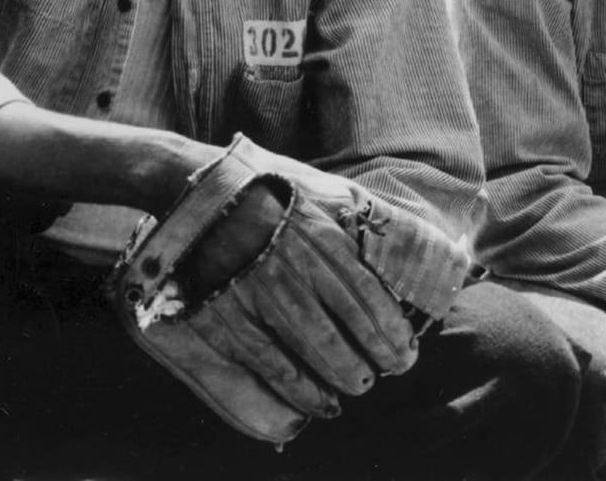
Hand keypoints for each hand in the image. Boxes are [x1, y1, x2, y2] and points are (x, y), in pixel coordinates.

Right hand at [183, 182, 417, 401]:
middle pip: (347, 326)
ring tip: (358, 386)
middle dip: (374, 357)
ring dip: (343, 375)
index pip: (368, 293)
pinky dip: (301, 389)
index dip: (392, 329)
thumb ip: (354, 231)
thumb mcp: (316, 203)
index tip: (406, 349)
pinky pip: (273, 365)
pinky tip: (319, 401)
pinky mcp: (228, 319)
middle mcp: (293, 268)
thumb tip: (402, 260)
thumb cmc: (267, 206)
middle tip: (387, 372)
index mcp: (319, 239)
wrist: (198, 203)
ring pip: (314, 350)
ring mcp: (259, 296)